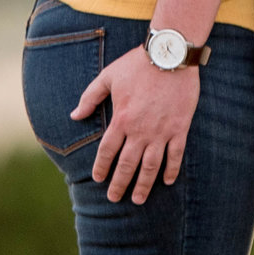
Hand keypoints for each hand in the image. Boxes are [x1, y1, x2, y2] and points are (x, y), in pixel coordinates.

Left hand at [71, 45, 200, 203]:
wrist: (170, 55)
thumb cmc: (137, 64)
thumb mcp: (108, 76)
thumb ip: (90, 97)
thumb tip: (74, 115)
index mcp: (121, 119)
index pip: (107, 151)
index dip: (101, 167)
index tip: (98, 180)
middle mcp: (140, 130)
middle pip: (127, 164)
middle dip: (120, 184)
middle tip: (115, 198)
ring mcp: (161, 131)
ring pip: (151, 166)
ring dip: (144, 184)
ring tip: (139, 199)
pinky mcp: (179, 128)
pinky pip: (175, 155)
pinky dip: (171, 170)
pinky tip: (167, 181)